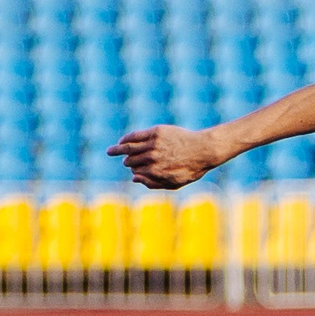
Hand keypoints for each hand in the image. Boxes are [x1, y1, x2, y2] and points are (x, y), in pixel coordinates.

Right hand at [108, 125, 224, 189]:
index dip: (135, 172)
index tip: (137, 171)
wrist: (204, 150)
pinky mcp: (155, 132)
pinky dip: (126, 139)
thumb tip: (134, 178)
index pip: (136, 172)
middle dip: (128, 162)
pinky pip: (135, 135)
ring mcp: (152, 144)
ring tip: (111, 151)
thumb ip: (153, 183)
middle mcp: (151, 158)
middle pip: (131, 160)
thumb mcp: (174, 183)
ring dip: (118, 150)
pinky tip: (122, 141)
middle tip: (127, 161)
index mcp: (154, 172)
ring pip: (129, 147)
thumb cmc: (191, 168)